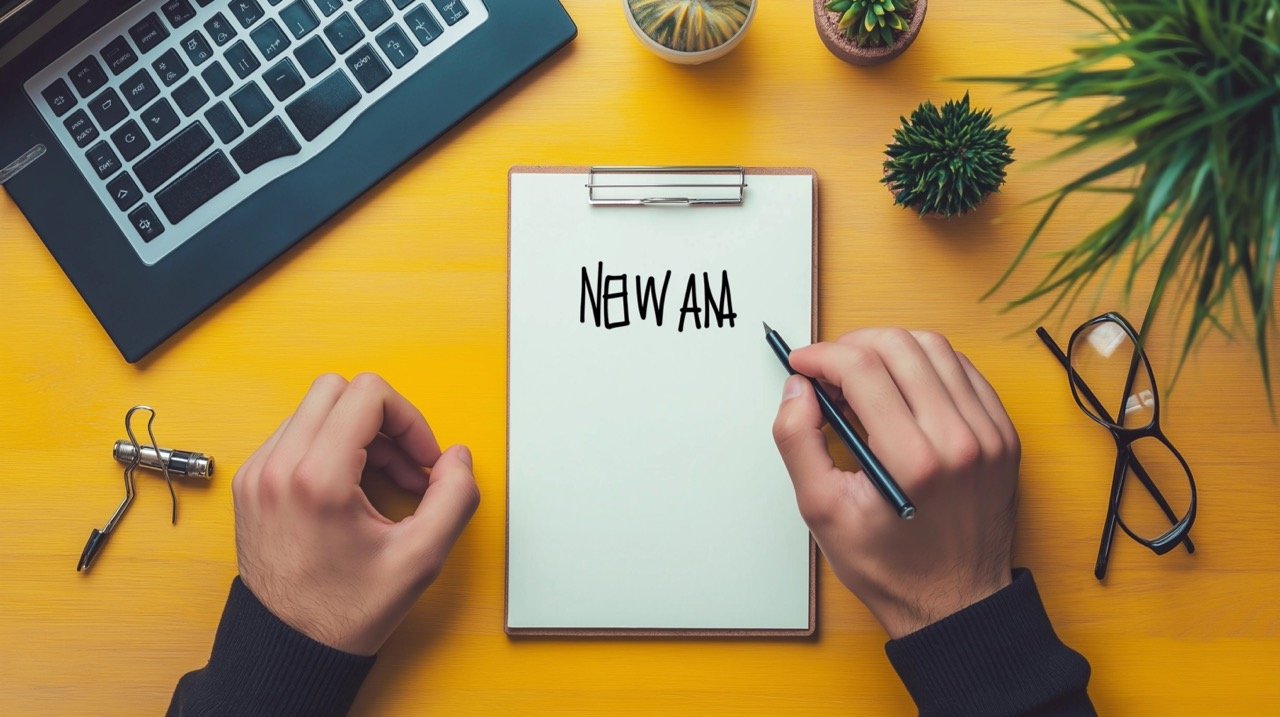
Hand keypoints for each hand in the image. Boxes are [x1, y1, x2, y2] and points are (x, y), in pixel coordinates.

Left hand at [232, 373, 479, 654]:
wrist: (289, 648)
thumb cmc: (346, 611)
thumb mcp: (420, 559)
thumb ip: (454, 498)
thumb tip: (456, 458)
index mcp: (316, 479)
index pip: (368, 395)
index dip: (410, 419)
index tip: (422, 459)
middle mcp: (277, 467)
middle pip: (338, 389)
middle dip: (383, 420)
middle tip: (404, 465)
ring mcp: (257, 473)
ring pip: (315, 409)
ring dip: (357, 433)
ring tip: (380, 482)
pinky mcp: (250, 483)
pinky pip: (295, 435)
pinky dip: (329, 448)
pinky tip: (351, 489)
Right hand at [772, 329, 1019, 638]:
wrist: (955, 601)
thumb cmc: (890, 566)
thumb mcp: (822, 512)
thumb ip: (799, 442)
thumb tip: (797, 389)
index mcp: (914, 461)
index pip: (862, 368)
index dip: (821, 356)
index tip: (802, 365)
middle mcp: (959, 439)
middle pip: (899, 346)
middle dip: (851, 345)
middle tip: (827, 369)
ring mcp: (989, 434)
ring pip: (935, 348)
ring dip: (889, 349)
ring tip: (863, 375)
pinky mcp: (1003, 434)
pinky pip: (964, 371)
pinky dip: (927, 365)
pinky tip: (902, 387)